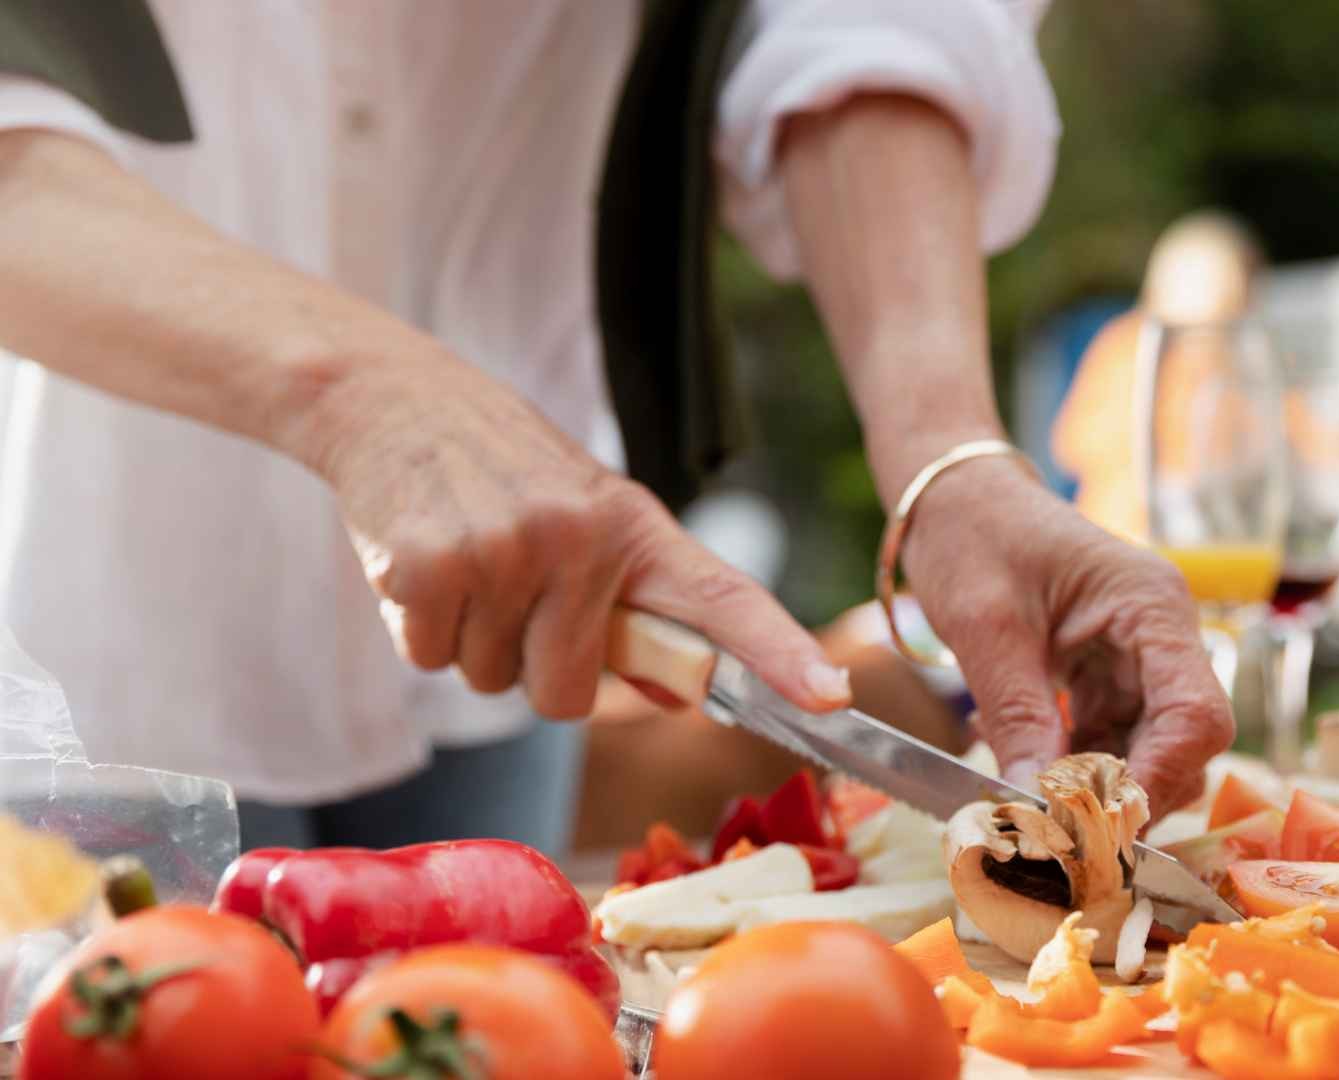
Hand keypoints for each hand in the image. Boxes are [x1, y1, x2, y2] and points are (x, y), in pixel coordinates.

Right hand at [295, 352, 849, 718]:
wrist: (392, 396)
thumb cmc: (502, 468)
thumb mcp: (585, 516)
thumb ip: (629, 607)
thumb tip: (670, 697)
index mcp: (634, 529)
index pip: (724, 597)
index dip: (781, 652)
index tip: (831, 696)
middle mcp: (580, 538)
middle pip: (565, 696)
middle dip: (530, 668)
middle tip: (509, 592)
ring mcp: (507, 550)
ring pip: (493, 682)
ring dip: (471, 644)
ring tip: (466, 562)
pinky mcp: (432, 566)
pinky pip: (433, 661)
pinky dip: (419, 629)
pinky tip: (420, 563)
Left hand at [900, 457, 1232, 818]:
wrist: (953, 498)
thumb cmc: (972, 537)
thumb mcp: (986, 628)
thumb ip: (1018, 716)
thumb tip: (1037, 807)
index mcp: (1151, 607)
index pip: (1196, 714)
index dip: (1159, 778)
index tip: (1100, 824)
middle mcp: (1161, 636)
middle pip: (1185, 743)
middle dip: (1131, 794)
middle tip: (1064, 834)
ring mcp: (1139, 660)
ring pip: (1152, 753)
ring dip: (1102, 791)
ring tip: (1039, 809)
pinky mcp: (1109, 679)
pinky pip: (1113, 744)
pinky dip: (1079, 774)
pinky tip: (1032, 780)